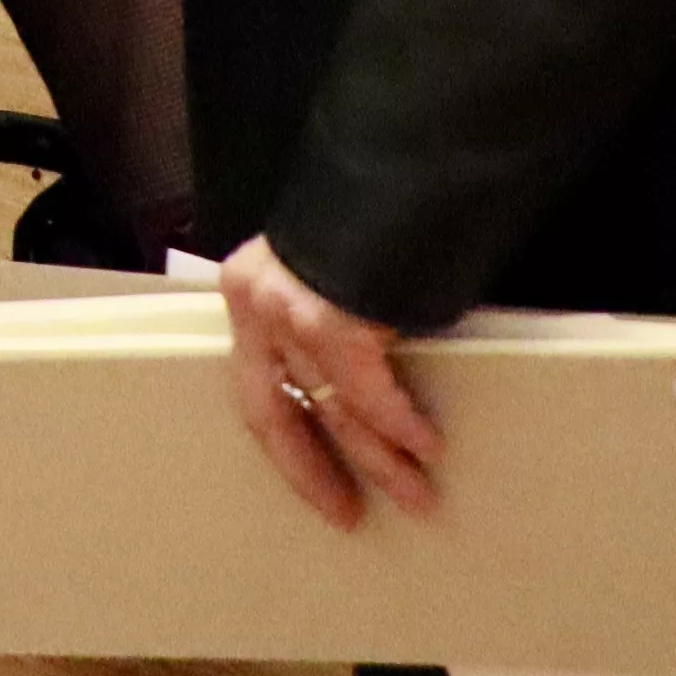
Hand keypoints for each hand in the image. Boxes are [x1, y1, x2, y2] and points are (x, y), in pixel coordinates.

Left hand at [222, 235, 442, 525]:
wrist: (403, 161)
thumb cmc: (376, 216)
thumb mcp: (334, 274)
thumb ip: (330, 324)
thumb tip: (359, 390)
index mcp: (250, 292)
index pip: (257, 388)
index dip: (287, 445)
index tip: (320, 486)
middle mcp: (257, 303)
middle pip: (276, 410)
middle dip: (316, 470)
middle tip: (353, 514)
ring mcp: (287, 310)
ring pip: (332, 408)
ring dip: (381, 456)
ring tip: (418, 492)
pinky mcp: (328, 317)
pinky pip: (366, 391)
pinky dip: (398, 422)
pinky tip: (425, 444)